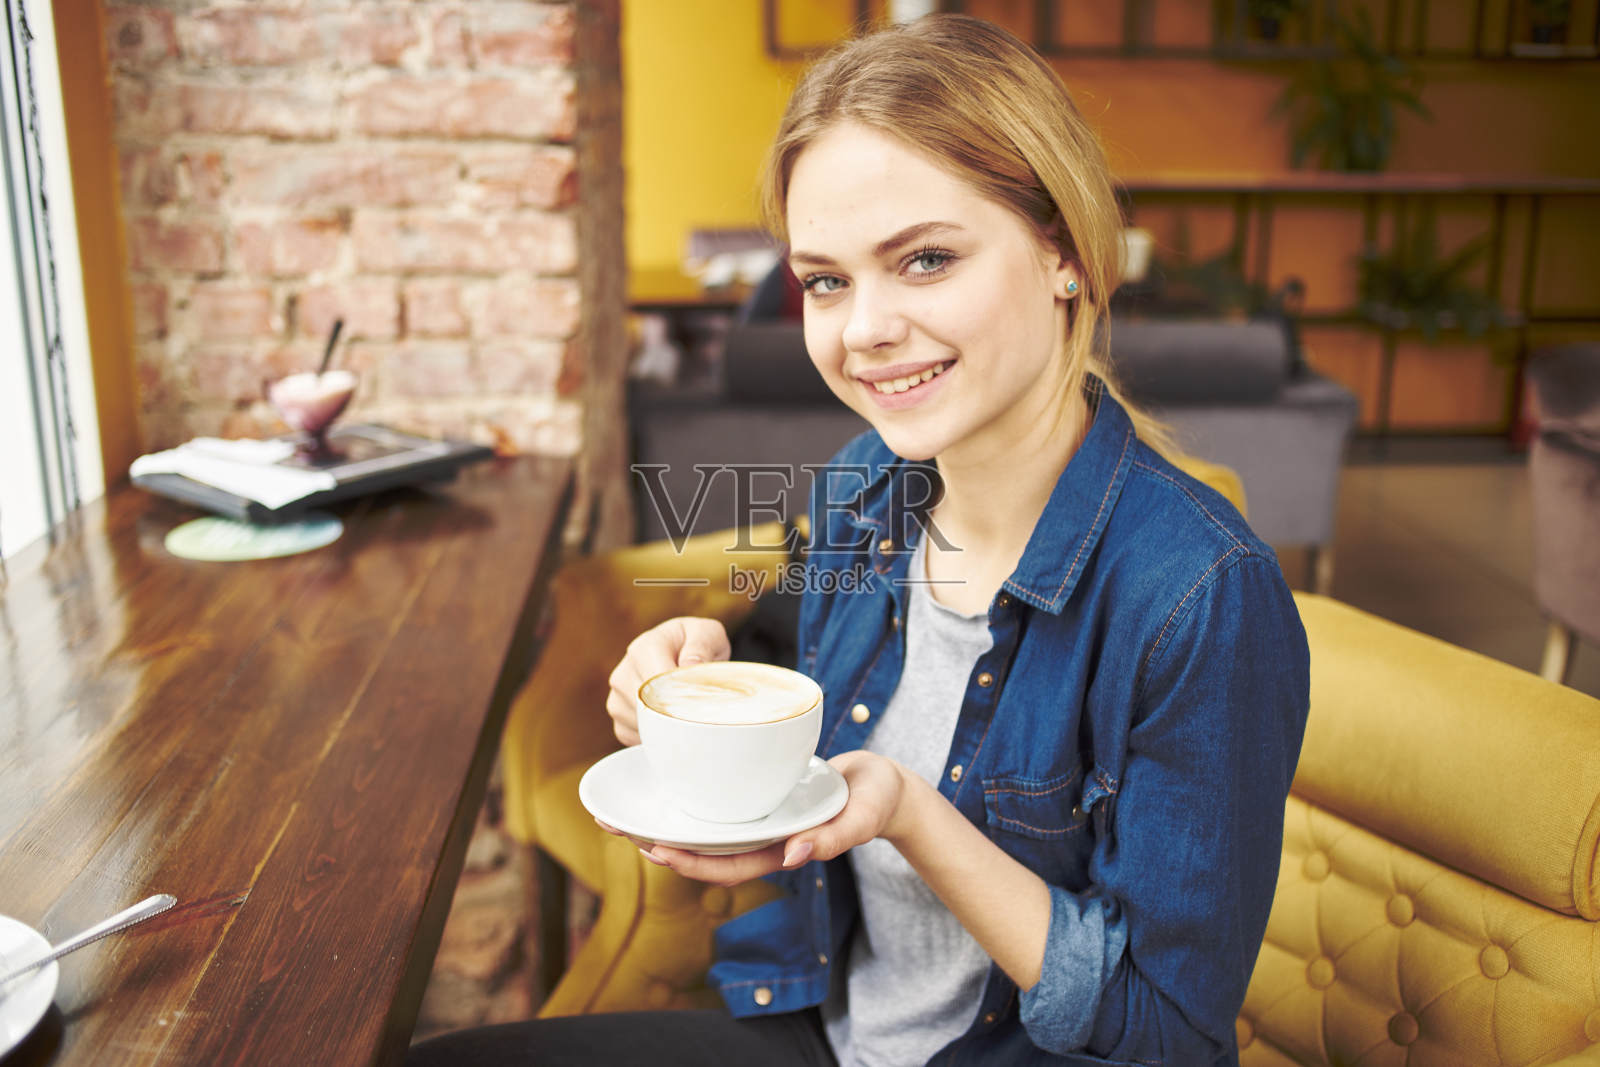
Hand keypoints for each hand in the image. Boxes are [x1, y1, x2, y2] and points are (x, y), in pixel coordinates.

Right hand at [605, 616, 730, 745]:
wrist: (682, 652)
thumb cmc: (696, 644)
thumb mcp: (707, 633)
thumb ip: (701, 646)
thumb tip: (689, 666)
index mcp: (643, 648)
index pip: (656, 683)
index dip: (680, 697)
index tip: (700, 704)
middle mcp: (623, 673)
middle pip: (647, 708)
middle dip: (676, 714)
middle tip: (699, 714)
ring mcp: (617, 697)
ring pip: (641, 725)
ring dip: (667, 726)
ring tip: (686, 712)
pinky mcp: (619, 718)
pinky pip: (636, 737)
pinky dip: (656, 736)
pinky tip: (671, 722)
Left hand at [608, 751, 910, 885]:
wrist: (885, 785)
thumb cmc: (876, 803)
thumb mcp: (860, 819)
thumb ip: (833, 839)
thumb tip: (794, 856)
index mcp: (780, 851)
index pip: (725, 865)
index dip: (689, 862)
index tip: (655, 849)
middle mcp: (763, 838)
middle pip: (705, 849)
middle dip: (663, 843)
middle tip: (618, 826)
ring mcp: (760, 818)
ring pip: (707, 826)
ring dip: (669, 821)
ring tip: (628, 809)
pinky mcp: (761, 795)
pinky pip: (720, 800)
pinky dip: (692, 795)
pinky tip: (669, 778)